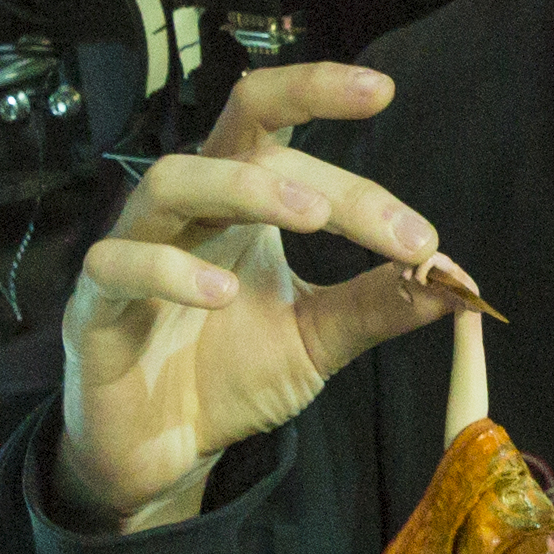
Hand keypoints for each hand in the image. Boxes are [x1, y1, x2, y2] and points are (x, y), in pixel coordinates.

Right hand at [50, 62, 460, 529]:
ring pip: (170, 182)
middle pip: (237, 139)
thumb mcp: (319, 339)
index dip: (326, 101)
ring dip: (244, 189)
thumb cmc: (231, 377)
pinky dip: (168, 271)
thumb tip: (459, 279)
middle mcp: (188, 212)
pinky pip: (116, 265)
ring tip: (310, 218)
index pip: (276, 125)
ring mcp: (134, 250)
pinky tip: (221, 292)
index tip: (391, 104)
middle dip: (324, 176)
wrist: (163, 452)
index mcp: (239, 202)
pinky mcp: (93, 308)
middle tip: (396, 232)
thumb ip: (378, 304)